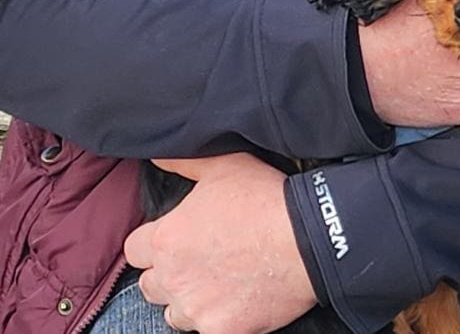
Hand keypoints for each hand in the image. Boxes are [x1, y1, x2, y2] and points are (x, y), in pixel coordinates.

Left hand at [124, 154, 315, 333]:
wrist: (311, 239)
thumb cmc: (267, 200)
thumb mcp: (224, 166)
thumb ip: (183, 162)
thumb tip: (156, 156)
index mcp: (167, 238)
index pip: (135, 250)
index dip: (156, 244)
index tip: (179, 240)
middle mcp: (174, 278)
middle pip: (151, 286)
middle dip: (171, 276)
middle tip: (202, 263)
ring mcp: (198, 308)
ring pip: (175, 315)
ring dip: (191, 301)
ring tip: (221, 285)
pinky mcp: (223, 329)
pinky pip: (208, 331)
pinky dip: (220, 320)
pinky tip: (240, 302)